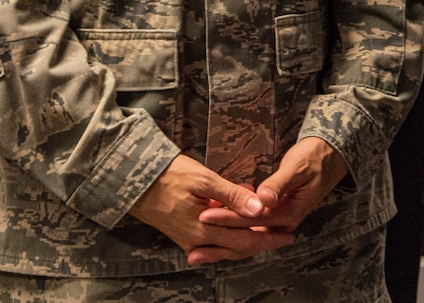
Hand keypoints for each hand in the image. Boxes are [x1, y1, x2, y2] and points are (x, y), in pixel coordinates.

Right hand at [128, 153, 293, 266]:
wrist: (135, 180)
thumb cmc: (170, 175)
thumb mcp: (204, 179)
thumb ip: (232, 195)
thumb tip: (258, 208)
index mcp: (203, 229)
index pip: (244, 240)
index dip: (268, 239)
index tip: (289, 235)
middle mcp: (196, 241)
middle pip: (238, 248)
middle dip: (263, 242)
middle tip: (285, 236)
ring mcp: (189, 240)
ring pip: (226, 247)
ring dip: (248, 241)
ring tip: (269, 232)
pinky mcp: (184, 235)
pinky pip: (214, 243)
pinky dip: (231, 237)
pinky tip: (241, 227)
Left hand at [198, 137, 347, 237]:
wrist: (331, 156)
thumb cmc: (314, 158)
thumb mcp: (298, 167)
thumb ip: (279, 184)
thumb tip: (263, 199)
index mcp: (290, 213)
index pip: (252, 219)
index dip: (227, 218)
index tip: (204, 215)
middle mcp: (284, 222)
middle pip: (247, 234)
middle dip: (220, 237)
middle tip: (193, 240)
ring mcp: (280, 221)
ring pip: (247, 235)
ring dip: (224, 239)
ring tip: (197, 245)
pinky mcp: (275, 216)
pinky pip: (251, 228)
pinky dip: (233, 230)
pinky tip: (216, 230)